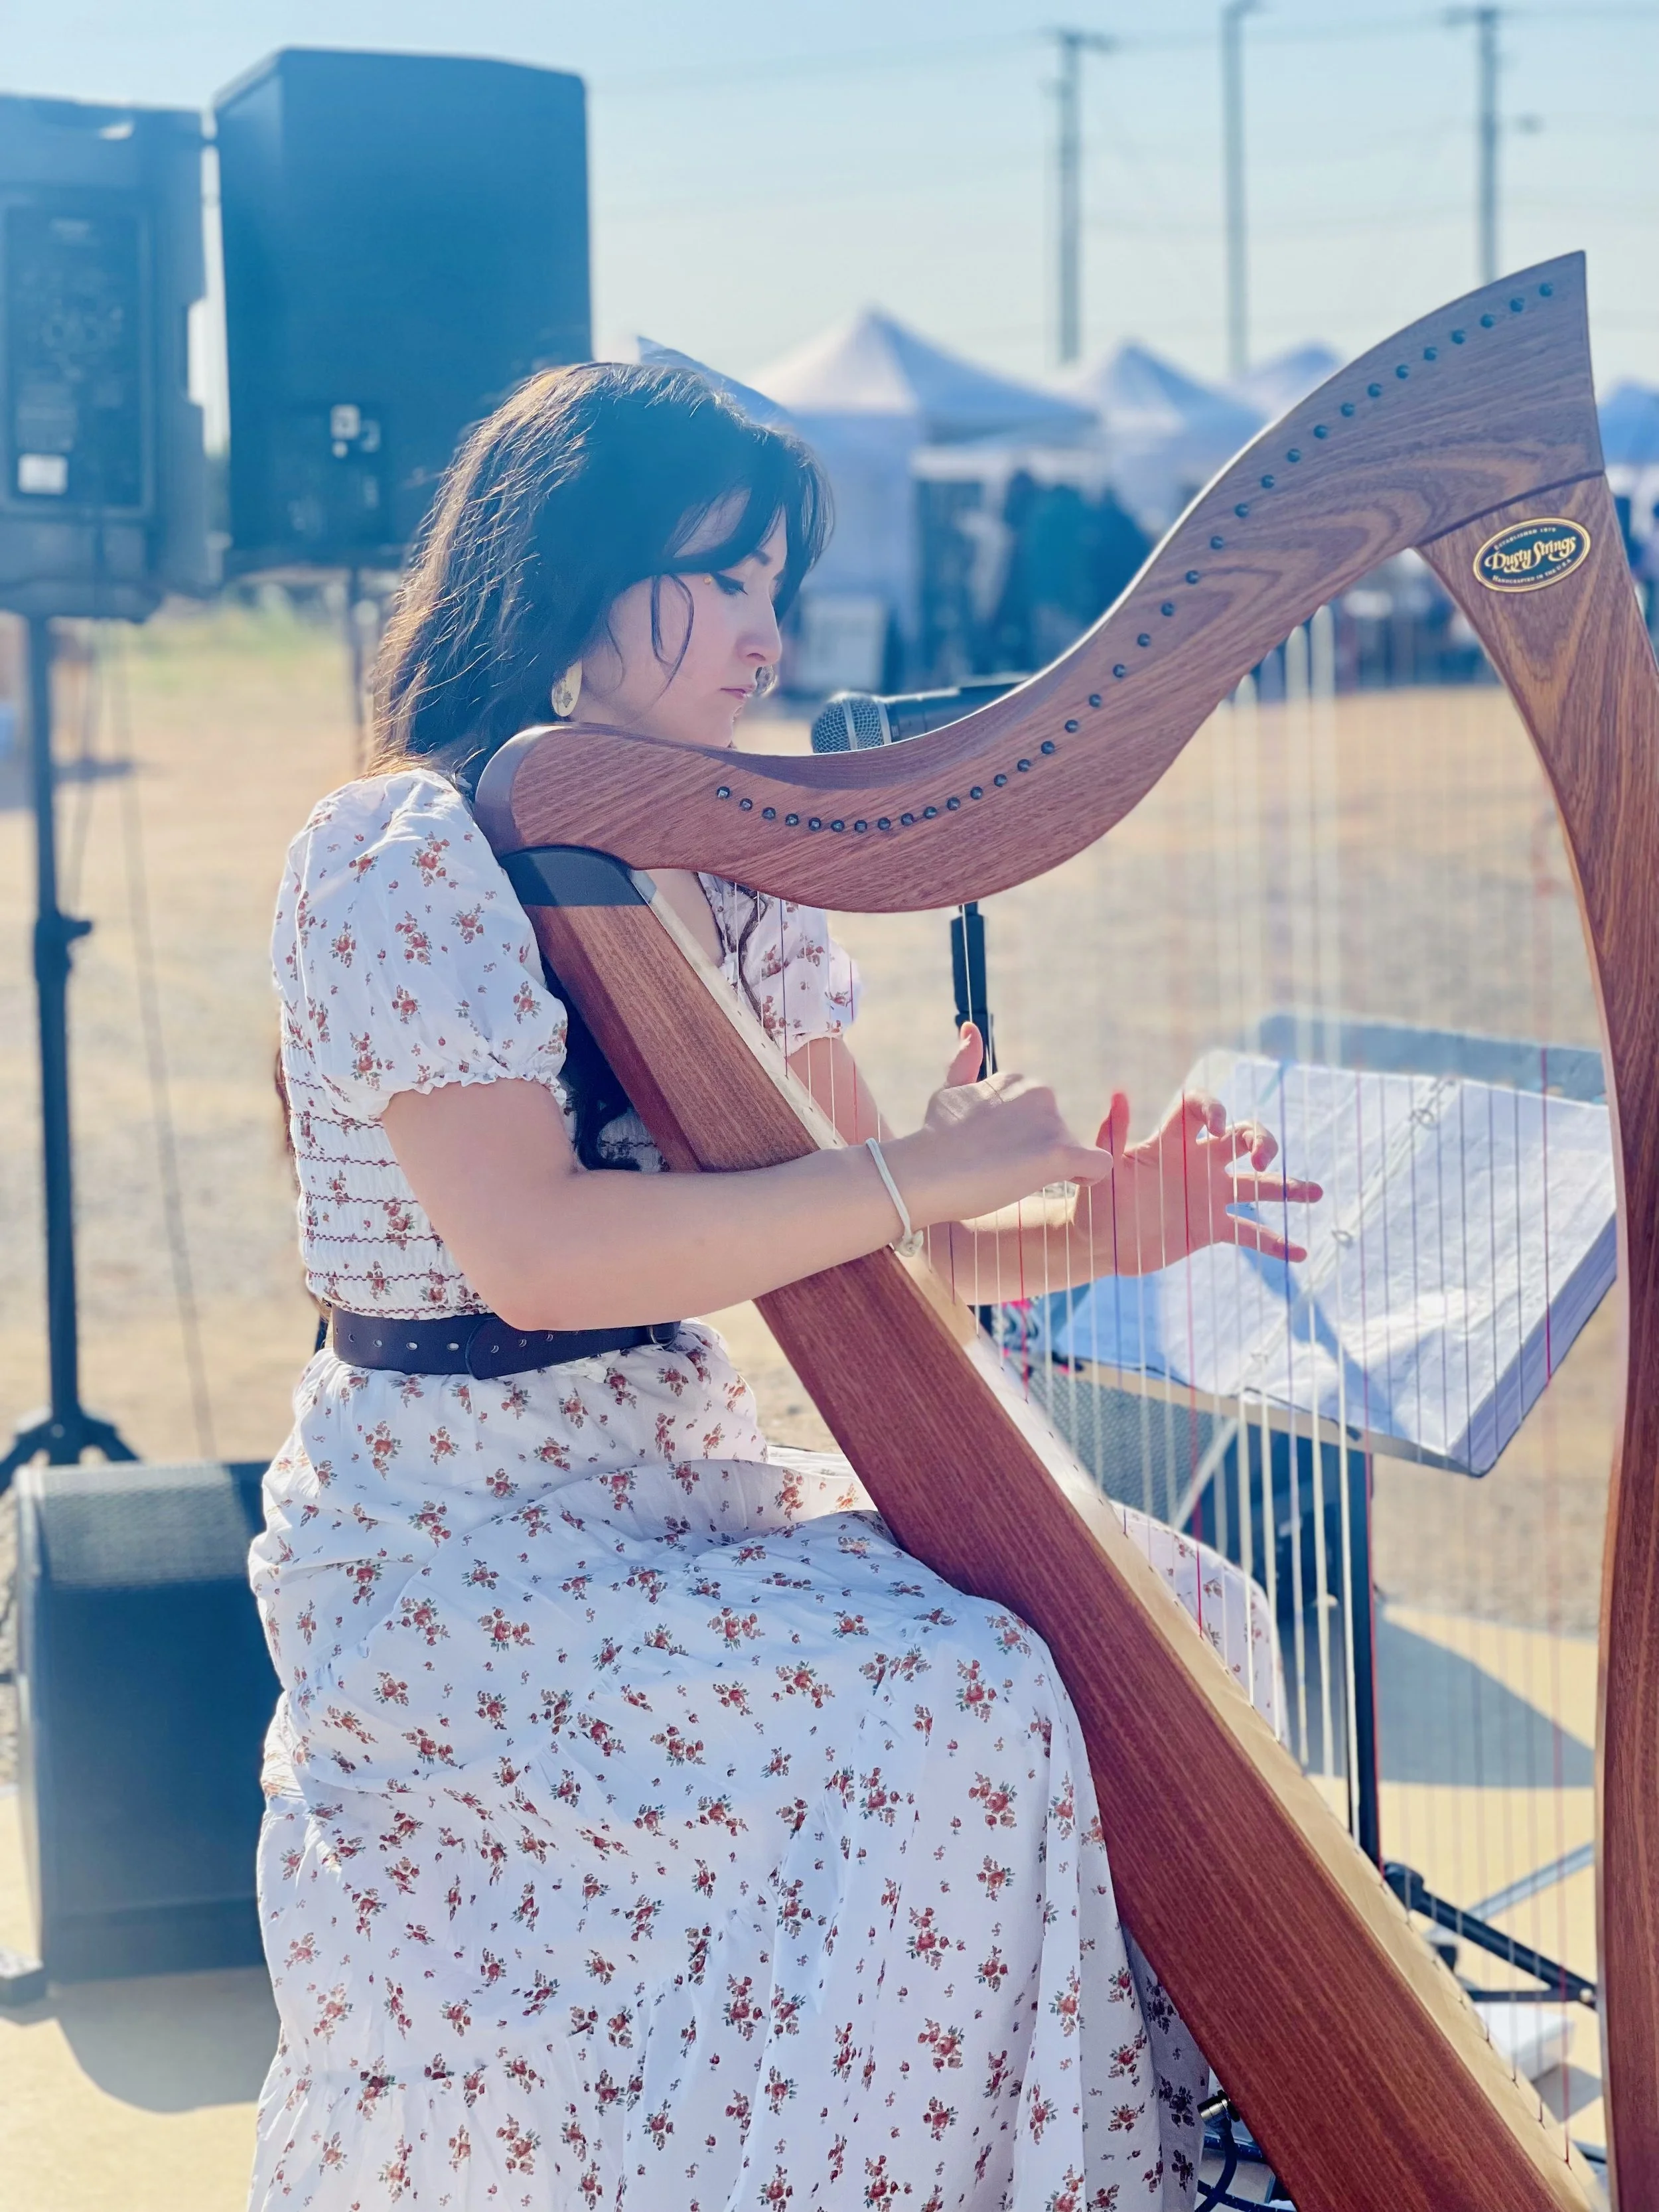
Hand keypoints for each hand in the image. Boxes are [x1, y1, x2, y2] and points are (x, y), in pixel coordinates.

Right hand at [886, 1023, 1114, 1229]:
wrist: (924, 1171)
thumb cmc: (933, 1138)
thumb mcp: (948, 1092)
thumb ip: (965, 1063)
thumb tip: (971, 1028)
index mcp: (1017, 1080)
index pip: (1036, 1116)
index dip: (1018, 1140)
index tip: (991, 1153)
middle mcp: (1039, 1093)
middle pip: (1056, 1133)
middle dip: (1036, 1153)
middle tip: (997, 1169)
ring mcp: (1049, 1122)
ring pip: (1072, 1152)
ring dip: (1051, 1170)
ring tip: (1009, 1178)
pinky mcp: (1059, 1152)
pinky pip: (1098, 1166)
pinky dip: (1088, 1178)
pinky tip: (1062, 1183)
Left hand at [1087, 1088, 1322, 1272]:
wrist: (1098, 1243)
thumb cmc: (1095, 1199)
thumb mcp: (1104, 1169)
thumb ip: (1112, 1133)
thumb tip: (1119, 1093)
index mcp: (1171, 1142)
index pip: (1199, 1109)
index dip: (1214, 1109)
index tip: (1216, 1127)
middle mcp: (1197, 1163)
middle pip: (1242, 1137)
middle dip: (1260, 1141)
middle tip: (1260, 1161)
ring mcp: (1209, 1195)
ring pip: (1257, 1184)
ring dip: (1287, 1186)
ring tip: (1316, 1192)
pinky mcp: (1212, 1227)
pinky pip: (1250, 1232)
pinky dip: (1274, 1243)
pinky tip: (1300, 1252)